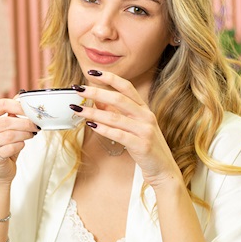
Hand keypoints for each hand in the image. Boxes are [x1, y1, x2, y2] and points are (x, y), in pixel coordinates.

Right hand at [0, 97, 38, 181]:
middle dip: (24, 123)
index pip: (0, 105)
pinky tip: (21, 144)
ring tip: (31, 134)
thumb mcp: (6, 126)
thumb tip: (24, 96)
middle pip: (5, 122)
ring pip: (9, 136)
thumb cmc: (4, 144)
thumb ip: (12, 111)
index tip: (30, 110)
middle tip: (35, 125)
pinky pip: (10, 148)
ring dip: (24, 134)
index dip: (17, 106)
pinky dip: (19, 145)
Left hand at [71, 71, 181, 187]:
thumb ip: (117, 113)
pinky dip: (103, 129)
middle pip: (118, 98)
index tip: (92, 72)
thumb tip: (97, 101)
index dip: (109, 78)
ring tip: (77, 109)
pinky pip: (119, 134)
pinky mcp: (141, 145)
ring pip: (115, 117)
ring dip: (93, 112)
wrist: (163, 169)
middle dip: (96, 92)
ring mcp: (145, 130)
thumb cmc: (146, 146)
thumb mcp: (134, 126)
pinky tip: (91, 126)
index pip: (126, 87)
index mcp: (144, 109)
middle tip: (78, 89)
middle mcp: (146, 116)